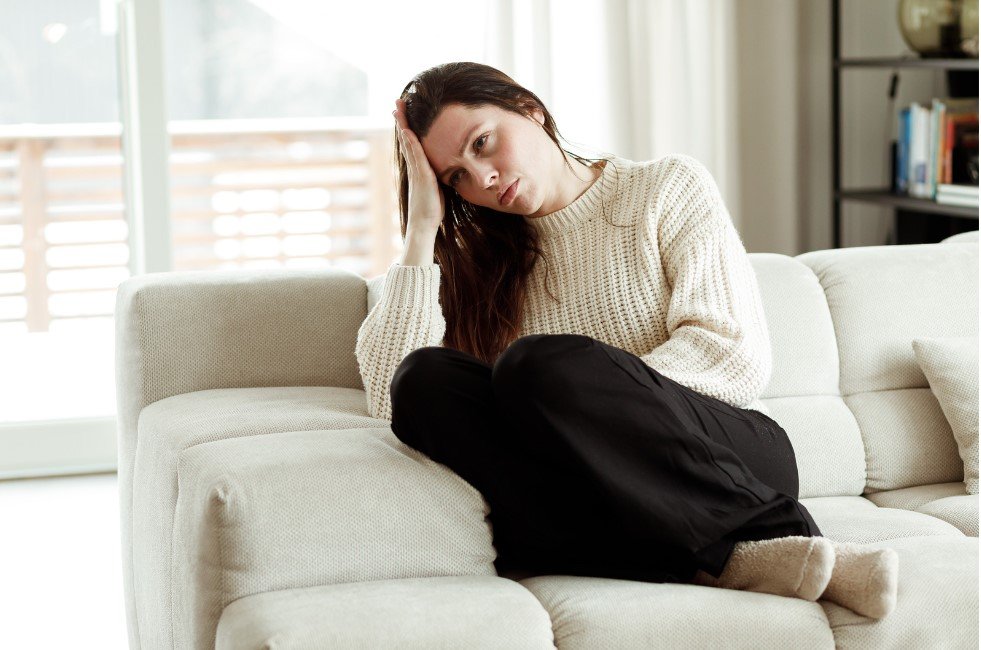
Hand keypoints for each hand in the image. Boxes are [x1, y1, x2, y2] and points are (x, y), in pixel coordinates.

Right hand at [394, 98, 445, 235]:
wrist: (424, 224)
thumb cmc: (431, 209)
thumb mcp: (436, 188)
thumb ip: (436, 176)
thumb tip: (443, 171)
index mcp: (419, 168)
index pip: (413, 143)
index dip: (408, 128)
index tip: (404, 113)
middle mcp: (415, 167)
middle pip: (407, 138)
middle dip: (402, 120)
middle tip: (397, 103)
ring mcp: (416, 170)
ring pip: (408, 143)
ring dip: (403, 125)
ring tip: (398, 109)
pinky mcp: (421, 176)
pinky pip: (415, 155)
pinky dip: (410, 142)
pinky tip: (407, 131)